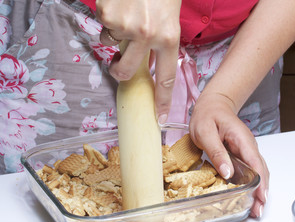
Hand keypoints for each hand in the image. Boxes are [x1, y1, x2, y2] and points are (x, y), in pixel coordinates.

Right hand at [96, 0, 180, 122]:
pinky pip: (103, 25)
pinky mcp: (107, 15)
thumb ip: (162, 43)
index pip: (166, 78)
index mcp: (169, 38)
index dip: (162, 100)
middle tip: (119, 64)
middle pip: (126, 72)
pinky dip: (108, 18)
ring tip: (127, 14)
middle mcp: (146, 35)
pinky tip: (119, 5)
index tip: (159, 117)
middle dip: (119, 71)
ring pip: (111, 43)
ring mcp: (125, 25)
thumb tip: (151, 65)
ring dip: (116, 34)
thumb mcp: (171, 19)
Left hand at [189, 93, 268, 217]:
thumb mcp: (206, 132)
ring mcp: (246, 150)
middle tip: (258, 210)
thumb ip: (216, 151)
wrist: (213, 105)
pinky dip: (252, 183)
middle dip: (262, 191)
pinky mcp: (242, 154)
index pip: (256, 162)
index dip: (260, 182)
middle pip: (261, 170)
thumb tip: (228, 172)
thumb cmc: (208, 115)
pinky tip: (250, 193)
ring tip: (256, 208)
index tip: (261, 197)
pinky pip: (250, 169)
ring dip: (259, 189)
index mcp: (242, 139)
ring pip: (258, 171)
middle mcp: (248, 145)